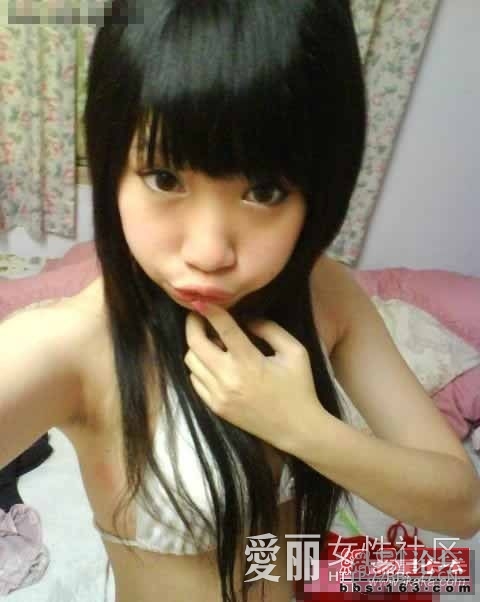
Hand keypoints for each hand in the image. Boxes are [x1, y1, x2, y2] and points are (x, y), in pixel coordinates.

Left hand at [184, 303, 323, 450]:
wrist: (297, 430)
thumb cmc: (300, 387)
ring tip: (213, 341)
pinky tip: (214, 362)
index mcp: (249, 362)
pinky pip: (195, 380)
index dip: (210, 311)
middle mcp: (228, 378)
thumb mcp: (295, 351)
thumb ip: (270, 329)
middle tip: (199, 315)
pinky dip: (199, 367)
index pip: (223, 329)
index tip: (201, 299)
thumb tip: (247, 319)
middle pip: (195, 344)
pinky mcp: (216, 407)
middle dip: (193, 324)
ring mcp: (219, 395)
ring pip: (191, 361)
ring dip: (197, 346)